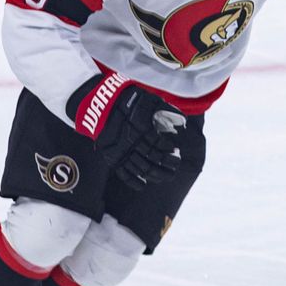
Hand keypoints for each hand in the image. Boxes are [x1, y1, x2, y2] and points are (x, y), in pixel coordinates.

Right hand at [68, 73, 185, 188]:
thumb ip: (167, 111)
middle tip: (175, 165)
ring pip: (142, 169)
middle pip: (154, 160)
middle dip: (168, 165)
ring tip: (166, 175)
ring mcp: (121, 151)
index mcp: (143, 129)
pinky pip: (123, 173)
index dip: (170, 152)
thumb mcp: (151, 100)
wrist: (102, 103)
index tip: (175, 150)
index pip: (161, 147)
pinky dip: (133, 181)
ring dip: (156, 175)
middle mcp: (133, 142)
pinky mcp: (111, 157)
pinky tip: (143, 184)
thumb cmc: (130, 100)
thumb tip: (182, 124)